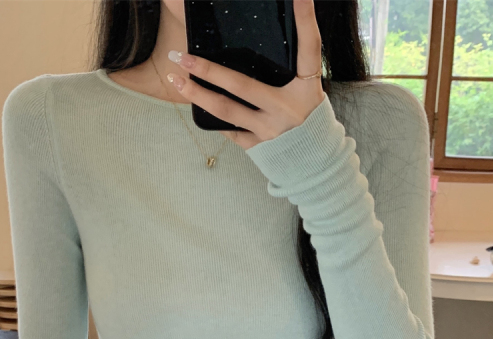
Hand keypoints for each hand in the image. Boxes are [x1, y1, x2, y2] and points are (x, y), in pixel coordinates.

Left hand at [165, 0, 325, 149]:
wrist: (317, 165)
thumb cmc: (310, 122)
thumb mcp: (309, 93)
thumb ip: (290, 73)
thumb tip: (256, 50)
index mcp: (307, 88)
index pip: (309, 47)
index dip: (305, 18)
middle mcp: (286, 108)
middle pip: (242, 85)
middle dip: (209, 70)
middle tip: (184, 57)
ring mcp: (270, 130)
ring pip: (226, 110)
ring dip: (197, 94)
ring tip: (176, 79)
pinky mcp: (258, 147)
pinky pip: (229, 130)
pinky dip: (213, 116)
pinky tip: (195, 103)